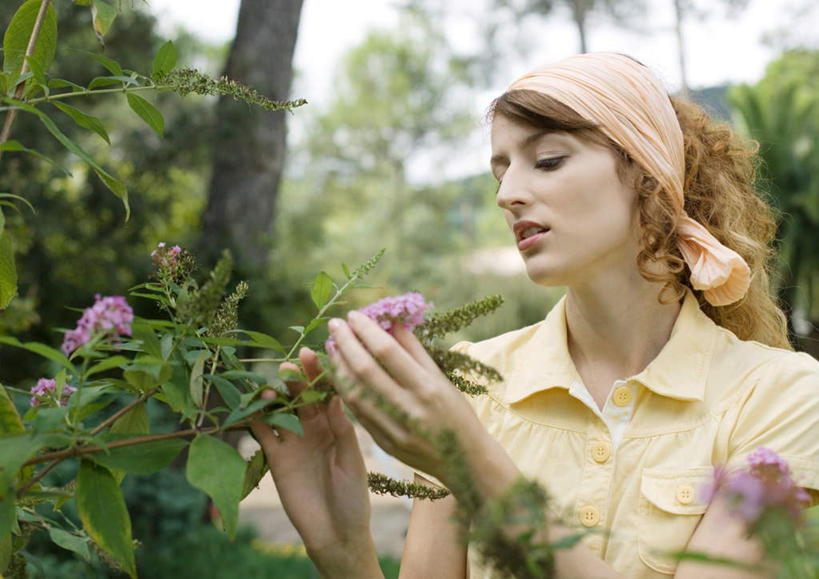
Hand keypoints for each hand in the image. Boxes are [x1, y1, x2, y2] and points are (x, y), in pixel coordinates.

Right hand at [250, 347, 381, 578]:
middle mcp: (314, 428)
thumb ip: (343, 431)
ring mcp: (294, 441)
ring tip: (270, 388)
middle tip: (289, 366)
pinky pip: (263, 433)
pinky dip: (256, 419)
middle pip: (302, 396)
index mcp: (337, 425)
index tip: (313, 355)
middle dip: (296, 380)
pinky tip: (253, 408)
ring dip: (274, 397)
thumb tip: (336, 397)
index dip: (320, 374)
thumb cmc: (354, 498)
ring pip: (280, 410)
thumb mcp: (353, 462)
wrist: (336, 534)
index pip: (327, 392)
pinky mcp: (276, 458)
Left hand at [326, 311, 499, 488]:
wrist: (464, 461)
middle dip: (345, 343)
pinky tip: (340, 375)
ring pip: (355, 393)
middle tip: (334, 325)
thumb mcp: (443, 380)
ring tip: (332, 347)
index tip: (353, 315)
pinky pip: (358, 413)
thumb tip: (392, 322)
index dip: (366, 331)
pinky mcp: (385, 444)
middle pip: (365, 370)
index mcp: (427, 388)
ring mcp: (394, 429)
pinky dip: (346, 391)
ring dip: (339, 367)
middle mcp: (409, 408)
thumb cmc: (457, 415)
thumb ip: (415, 351)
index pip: (387, 352)